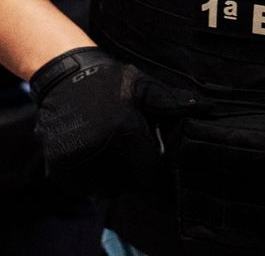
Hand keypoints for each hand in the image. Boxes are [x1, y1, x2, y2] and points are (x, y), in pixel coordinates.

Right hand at [29, 48, 180, 196]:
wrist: (63, 74)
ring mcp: (77, 161)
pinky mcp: (59, 167)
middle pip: (130, 185)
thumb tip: (205, 107)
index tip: (159, 167)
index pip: (153, 176)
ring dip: (114, 180)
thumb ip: (171, 101)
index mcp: (125, 132)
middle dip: (136, 174)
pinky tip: (94, 157)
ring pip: (107, 190)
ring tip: (112, 153)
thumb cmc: (109, 81)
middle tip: (132, 153)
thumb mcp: (142, 85)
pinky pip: (84, 189)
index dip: (159, 175)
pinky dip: (92, 180)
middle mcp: (100, 150)